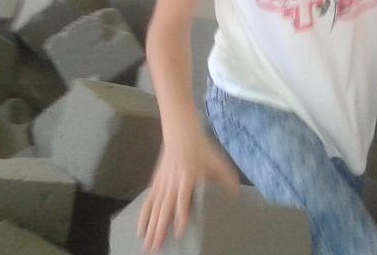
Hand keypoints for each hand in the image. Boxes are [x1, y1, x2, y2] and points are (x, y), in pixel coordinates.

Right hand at [138, 131, 239, 250]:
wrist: (181, 133)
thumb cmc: (201, 148)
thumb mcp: (218, 162)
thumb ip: (227, 179)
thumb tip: (236, 195)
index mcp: (188, 178)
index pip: (183, 200)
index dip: (181, 216)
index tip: (179, 232)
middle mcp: (172, 183)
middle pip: (165, 209)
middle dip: (160, 230)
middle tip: (157, 248)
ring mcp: (162, 184)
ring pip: (155, 209)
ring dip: (150, 228)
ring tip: (147, 245)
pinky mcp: (156, 183)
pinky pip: (148, 203)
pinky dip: (143, 217)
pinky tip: (140, 230)